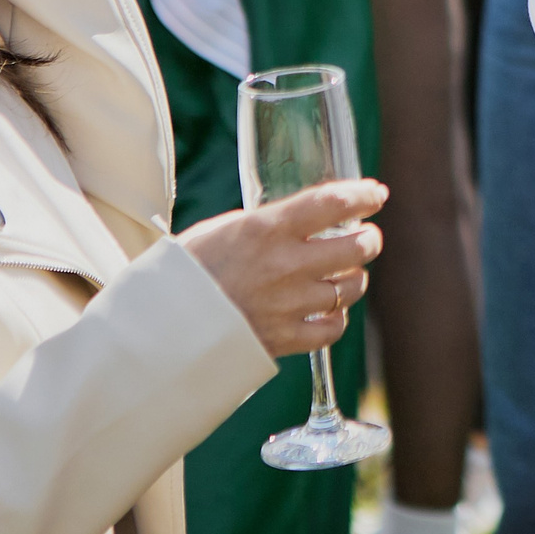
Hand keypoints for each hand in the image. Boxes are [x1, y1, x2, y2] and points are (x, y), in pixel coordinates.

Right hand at [180, 180, 386, 355]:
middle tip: (366, 237)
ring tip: (345, 274)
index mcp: (266, 228)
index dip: (363, 195)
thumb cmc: (187, 271)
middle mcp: (284, 264)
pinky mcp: (285, 339)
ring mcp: (288, 304)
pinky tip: (328, 310)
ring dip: (354, 278)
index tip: (376, 194)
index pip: (334, 202)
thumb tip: (303, 218)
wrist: (158, 328)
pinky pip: (333, 328)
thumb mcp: (223, 229)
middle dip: (369, 239)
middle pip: (357, 247)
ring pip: (351, 287)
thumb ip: (267, 224)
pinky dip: (336, 317)